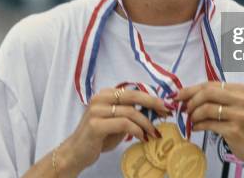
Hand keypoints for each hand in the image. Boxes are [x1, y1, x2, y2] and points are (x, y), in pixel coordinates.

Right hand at [55, 87, 171, 174]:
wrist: (76, 153)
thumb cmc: (99, 138)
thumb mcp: (117, 122)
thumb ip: (131, 114)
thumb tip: (156, 111)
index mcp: (106, 94)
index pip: (133, 91)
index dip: (152, 97)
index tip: (166, 106)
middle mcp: (100, 98)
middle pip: (133, 96)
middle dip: (154, 104)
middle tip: (167, 112)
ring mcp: (96, 110)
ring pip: (130, 111)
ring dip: (146, 123)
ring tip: (154, 134)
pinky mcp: (95, 124)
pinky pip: (123, 123)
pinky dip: (136, 130)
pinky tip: (142, 138)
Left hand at [174, 82, 243, 171]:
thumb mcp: (237, 106)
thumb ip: (218, 99)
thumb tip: (188, 97)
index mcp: (240, 89)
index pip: (210, 84)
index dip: (191, 89)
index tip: (178, 96)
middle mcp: (241, 99)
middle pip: (207, 92)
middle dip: (191, 100)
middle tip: (185, 109)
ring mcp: (238, 115)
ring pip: (206, 108)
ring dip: (194, 115)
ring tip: (192, 120)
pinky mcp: (234, 130)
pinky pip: (209, 124)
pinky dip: (199, 126)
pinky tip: (197, 128)